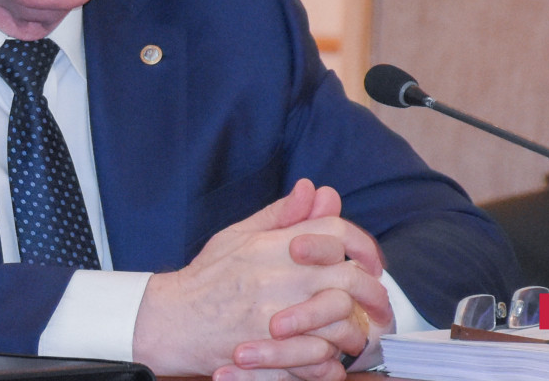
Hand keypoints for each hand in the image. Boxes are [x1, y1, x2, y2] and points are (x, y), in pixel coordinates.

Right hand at [131, 179, 388, 376]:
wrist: (170, 322)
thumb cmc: (206, 278)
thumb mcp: (238, 235)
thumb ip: (280, 215)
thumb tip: (313, 188)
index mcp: (270, 245)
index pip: (333, 230)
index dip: (361, 244)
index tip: (369, 261)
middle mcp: (275, 277)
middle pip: (347, 277)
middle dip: (373, 291)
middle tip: (378, 303)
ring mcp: (274, 316)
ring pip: (341, 321)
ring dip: (356, 329)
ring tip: (356, 333)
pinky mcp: (271, 353)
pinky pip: (320, 358)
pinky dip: (333, 359)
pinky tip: (332, 355)